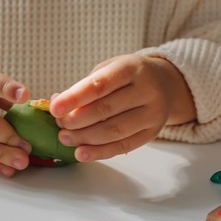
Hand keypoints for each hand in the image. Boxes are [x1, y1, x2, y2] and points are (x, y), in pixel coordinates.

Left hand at [49, 55, 195, 161]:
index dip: (75, 98)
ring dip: (85, 138)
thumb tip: (57, 103)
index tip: (55, 108)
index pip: (100, 85)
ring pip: (114, 131)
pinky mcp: (152, 133)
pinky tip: (82, 153)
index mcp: (132, 68)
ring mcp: (153, 113)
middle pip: (106, 110)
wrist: (165, 84)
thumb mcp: (108, 70)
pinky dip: (100, 152)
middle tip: (60, 125)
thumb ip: (84, 86)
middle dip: (77, 120)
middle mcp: (147, 90)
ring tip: (65, 138)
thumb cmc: (128, 76)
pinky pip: (123, 146)